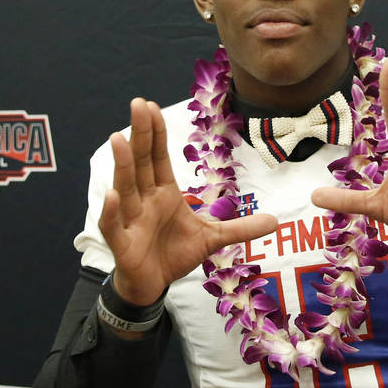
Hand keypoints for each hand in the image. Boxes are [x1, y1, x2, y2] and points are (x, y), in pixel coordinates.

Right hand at [98, 98, 277, 307]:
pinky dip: (112, 211)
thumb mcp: (212, 238)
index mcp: (163, 193)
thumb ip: (240, 228)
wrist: (153, 284)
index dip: (157, 133)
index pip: (159, 157)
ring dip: (123, 164)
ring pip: (126, 187)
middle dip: (140, 134)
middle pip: (142, 162)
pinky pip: (114, 225)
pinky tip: (112, 194)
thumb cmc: (175, 253)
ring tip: (119, 138)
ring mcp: (131, 220)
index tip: (152, 106)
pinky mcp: (123, 243)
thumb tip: (275, 222)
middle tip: (138, 104)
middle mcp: (145, 200)